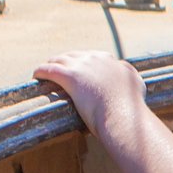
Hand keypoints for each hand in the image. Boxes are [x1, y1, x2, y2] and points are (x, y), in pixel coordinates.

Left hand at [33, 50, 147, 139]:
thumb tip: (125, 71)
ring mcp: (82, 66)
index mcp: (111, 61)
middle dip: (64, 62)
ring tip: (43, 73)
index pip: (92, 57)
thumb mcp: (136, 85)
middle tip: (56, 71)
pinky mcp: (70, 76)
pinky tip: (36, 76)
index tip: (78, 71)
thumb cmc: (130, 109)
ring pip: (59, 60)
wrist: (124, 116)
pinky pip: (49, 69)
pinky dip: (41, 71)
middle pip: (74, 56)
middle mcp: (96, 59)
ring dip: (50, 65)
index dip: (83, 63)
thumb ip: (130, 75)